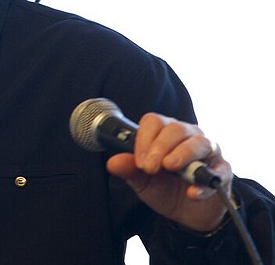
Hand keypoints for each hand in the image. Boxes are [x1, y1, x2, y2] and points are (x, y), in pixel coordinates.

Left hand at [105, 113, 232, 232]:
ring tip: (170, 167)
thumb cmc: (164, 188)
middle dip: (160, 147)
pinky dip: (205, 182)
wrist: (186, 213)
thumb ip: (129, 169)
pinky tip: (192, 192)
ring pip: (199, 142)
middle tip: (150, 167)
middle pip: (176, 128)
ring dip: (183, 154)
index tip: (139, 161)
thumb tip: (113, 162)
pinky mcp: (222, 171)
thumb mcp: (142, 181)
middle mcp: (188, 136)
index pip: (154, 122)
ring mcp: (208, 152)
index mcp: (164, 133)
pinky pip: (218, 171)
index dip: (144, 139)